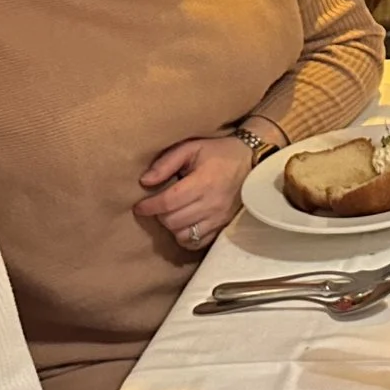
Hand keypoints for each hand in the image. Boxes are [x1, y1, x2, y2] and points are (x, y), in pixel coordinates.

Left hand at [135, 134, 256, 248]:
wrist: (249, 160)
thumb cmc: (217, 152)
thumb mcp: (191, 147)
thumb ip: (166, 163)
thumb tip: (145, 181)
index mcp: (203, 182)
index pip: (168, 202)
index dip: (149, 206)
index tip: (139, 206)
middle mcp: (212, 203)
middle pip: (173, 221)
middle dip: (159, 215)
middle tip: (157, 206)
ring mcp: (219, 218)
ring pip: (184, 235)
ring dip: (172, 227)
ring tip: (170, 214)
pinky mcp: (223, 226)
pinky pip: (198, 242)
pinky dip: (186, 237)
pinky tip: (183, 225)